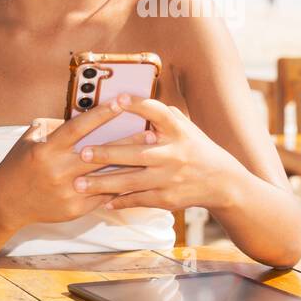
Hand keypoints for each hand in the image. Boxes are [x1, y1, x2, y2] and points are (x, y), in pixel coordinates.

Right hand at [0, 98, 140, 227]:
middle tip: (152, 131)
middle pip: (100, 153)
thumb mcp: (29, 140)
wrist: (5, 204)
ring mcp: (67, 192)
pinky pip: (102, 195)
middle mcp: (58, 170)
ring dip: (130, 165)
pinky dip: (118, 186)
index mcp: (47, 149)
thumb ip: (53, 126)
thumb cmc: (18, 166)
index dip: (101, 114)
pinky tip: (137, 178)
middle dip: (127, 142)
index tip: (122, 102)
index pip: (79, 127)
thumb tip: (82, 113)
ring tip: (152, 155)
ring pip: (106, 176)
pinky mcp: (74, 209)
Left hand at [73, 94, 243, 211]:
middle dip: (106, 154)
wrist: (221, 182)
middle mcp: (173, 153)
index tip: (116, 100)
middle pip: (135, 153)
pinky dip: (119, 201)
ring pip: (130, 181)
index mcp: (177, 130)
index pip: (156, 112)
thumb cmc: (195, 148)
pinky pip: (137, 199)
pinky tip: (101, 200)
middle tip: (82, 153)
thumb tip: (130, 100)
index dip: (137, 104)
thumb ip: (161, 115)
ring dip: (102, 183)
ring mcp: (169, 178)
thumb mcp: (185, 127)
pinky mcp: (167, 198)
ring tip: (79, 183)